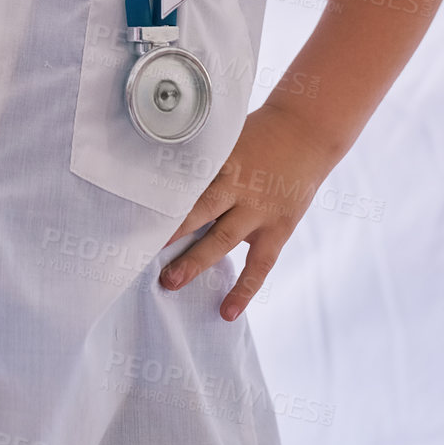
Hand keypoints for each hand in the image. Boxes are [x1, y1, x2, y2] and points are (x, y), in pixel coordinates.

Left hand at [157, 102, 339, 321]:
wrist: (307, 133)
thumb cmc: (260, 132)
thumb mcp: (228, 137)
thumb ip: (204, 157)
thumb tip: (165, 170)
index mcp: (224, 162)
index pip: (188, 184)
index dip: (164, 200)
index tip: (136, 214)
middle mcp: (240, 188)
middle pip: (200, 212)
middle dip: (171, 234)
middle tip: (141, 253)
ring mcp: (259, 211)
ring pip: (222, 241)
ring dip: (195, 262)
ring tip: (170, 282)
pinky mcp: (278, 229)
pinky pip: (259, 266)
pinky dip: (244, 289)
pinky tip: (227, 312)